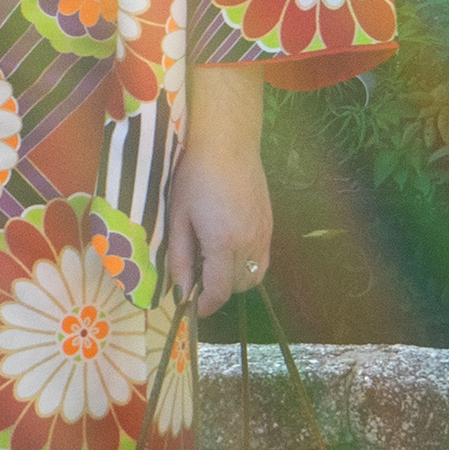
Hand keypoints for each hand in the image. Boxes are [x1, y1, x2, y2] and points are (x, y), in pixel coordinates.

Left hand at [163, 66, 272, 316]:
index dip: (205, 305)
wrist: (227, 143)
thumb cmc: (194, 176)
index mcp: (223, 244)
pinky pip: (262, 257)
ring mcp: (264, 234)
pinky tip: (229, 245)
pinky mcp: (270, 224)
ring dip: (234, 278)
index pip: (219, 292)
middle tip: (197, 275)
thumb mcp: (178, 218)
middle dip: (218, 290)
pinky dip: (247, 263)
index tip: (192, 306)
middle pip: (239, 287)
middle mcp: (249, 243)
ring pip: (255, 275)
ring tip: (213, 260)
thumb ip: (179, 258)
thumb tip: (181, 289)